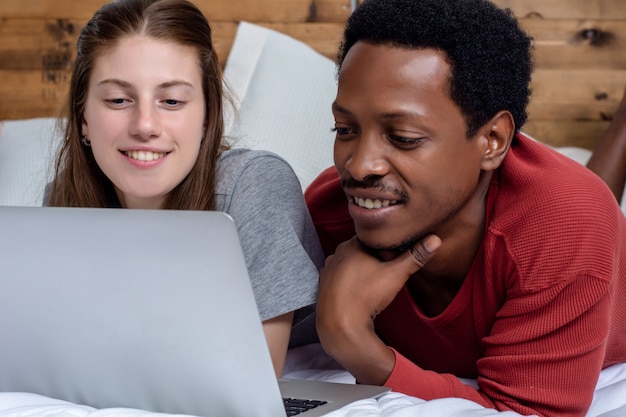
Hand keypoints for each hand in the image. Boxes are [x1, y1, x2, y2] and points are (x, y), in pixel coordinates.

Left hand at [316, 234, 440, 384]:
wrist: (340, 324)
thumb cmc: (368, 296)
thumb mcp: (397, 274)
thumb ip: (415, 256)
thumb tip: (435, 239)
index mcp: (354, 243)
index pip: (375, 238)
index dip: (388, 248)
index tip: (394, 260)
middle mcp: (338, 252)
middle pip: (362, 249)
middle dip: (375, 259)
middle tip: (385, 275)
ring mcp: (328, 268)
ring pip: (350, 263)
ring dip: (361, 270)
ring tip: (371, 286)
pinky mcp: (323, 283)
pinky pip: (340, 276)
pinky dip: (349, 281)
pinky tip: (357, 293)